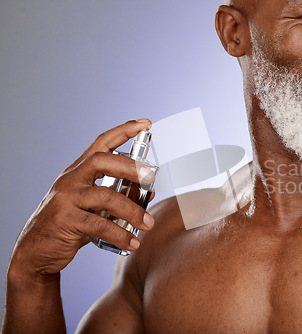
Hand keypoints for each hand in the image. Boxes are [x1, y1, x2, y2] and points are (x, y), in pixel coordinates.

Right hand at [10, 119, 155, 278]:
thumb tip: (149, 192)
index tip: (145, 124)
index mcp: (79, 171)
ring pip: (105, 196)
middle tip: (151, 178)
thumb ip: (116, 197)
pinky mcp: (65, 220)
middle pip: (101, 160)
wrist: (36, 250)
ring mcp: (66, 198)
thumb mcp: (92, 206)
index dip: (124, 131)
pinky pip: (99, 224)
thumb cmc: (69, 224)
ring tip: (148, 224)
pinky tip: (132, 242)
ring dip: (132, 211)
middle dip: (130, 166)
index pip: (101, 142)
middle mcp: (71, 179)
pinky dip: (120, 234)